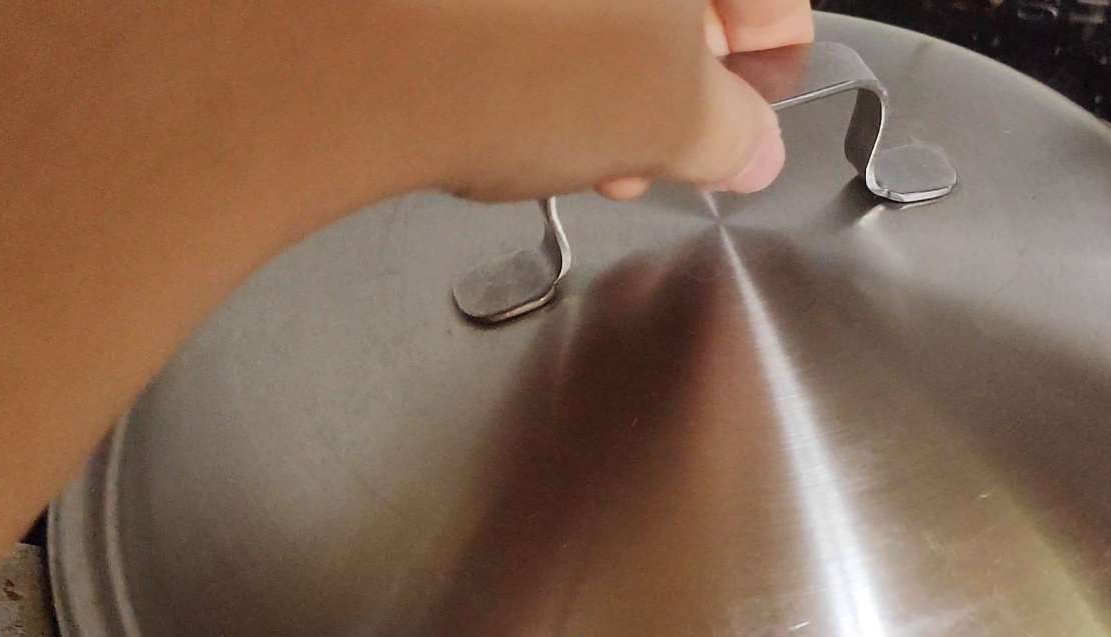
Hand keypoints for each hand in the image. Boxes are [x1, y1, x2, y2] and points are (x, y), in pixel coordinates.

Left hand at [364, 0, 814, 204]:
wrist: (346, 46)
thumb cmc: (519, 60)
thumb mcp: (668, 123)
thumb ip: (731, 133)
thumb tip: (745, 143)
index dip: (764, 69)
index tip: (739, 127)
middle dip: (668, 74)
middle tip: (649, 148)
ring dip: (595, 61)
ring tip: (568, 140)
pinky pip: (514, 1)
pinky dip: (523, 33)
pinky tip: (503, 95)